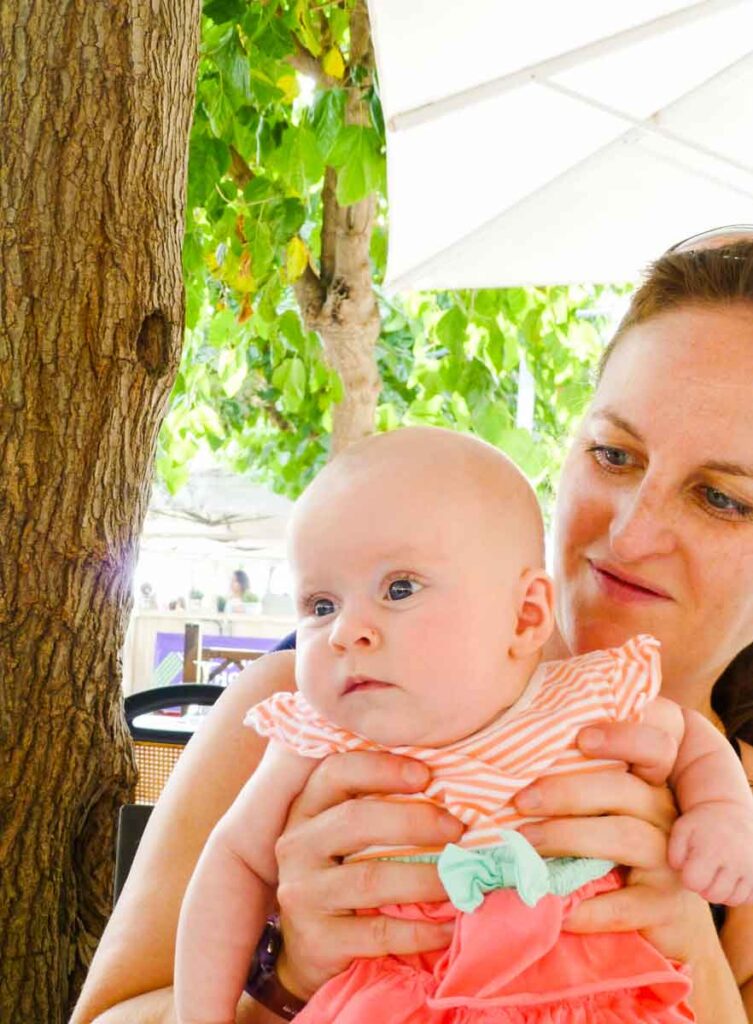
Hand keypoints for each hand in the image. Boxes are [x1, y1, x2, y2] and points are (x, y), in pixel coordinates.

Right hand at [273, 751, 462, 998]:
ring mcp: (302, 894)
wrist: (305, 951)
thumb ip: (376, 809)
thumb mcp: (342, 838)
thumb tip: (445, 792)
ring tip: (461, 878)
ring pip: (369, 878)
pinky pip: (377, 931)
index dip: (379, 768)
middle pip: (355, 821)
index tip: (425, 774)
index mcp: (305, 811)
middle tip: (455, 829)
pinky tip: (448, 926)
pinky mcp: (316, 941)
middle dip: (412, 820)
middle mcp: (297, 847)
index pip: (335, 774)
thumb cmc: (339, 877)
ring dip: (424, 877)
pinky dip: (419, 930)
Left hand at [512, 717, 717, 965]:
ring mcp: (670, 860)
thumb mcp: (596, 811)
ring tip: (526, 843)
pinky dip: (588, 906)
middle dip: (566, 792)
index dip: (622, 737)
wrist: (652, 917)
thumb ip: (574, 784)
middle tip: (520, 801)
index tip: (581, 738)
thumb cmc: (607, 851)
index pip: (652, 746)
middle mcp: (665, 813)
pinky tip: (557, 906)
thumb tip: (509, 767)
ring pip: (624, 836)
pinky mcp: (665, 906)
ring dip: (567, 837)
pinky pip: (625, 904)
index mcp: (648, 782)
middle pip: (624, 789)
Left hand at [668, 803, 752, 905]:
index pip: (694, 882)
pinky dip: (739, 893)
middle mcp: (734, 861)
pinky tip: (731, 878)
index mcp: (711, 849)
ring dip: (722, 891)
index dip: (689, 878)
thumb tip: (679, 869)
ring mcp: (750, 868)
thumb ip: (674, 851)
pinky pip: (749, 898)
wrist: (732, 811)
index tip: (691, 867)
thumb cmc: (703, 823)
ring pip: (733, 899)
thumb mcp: (682, 828)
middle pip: (713, 896)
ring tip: (717, 874)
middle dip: (704, 887)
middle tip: (704, 871)